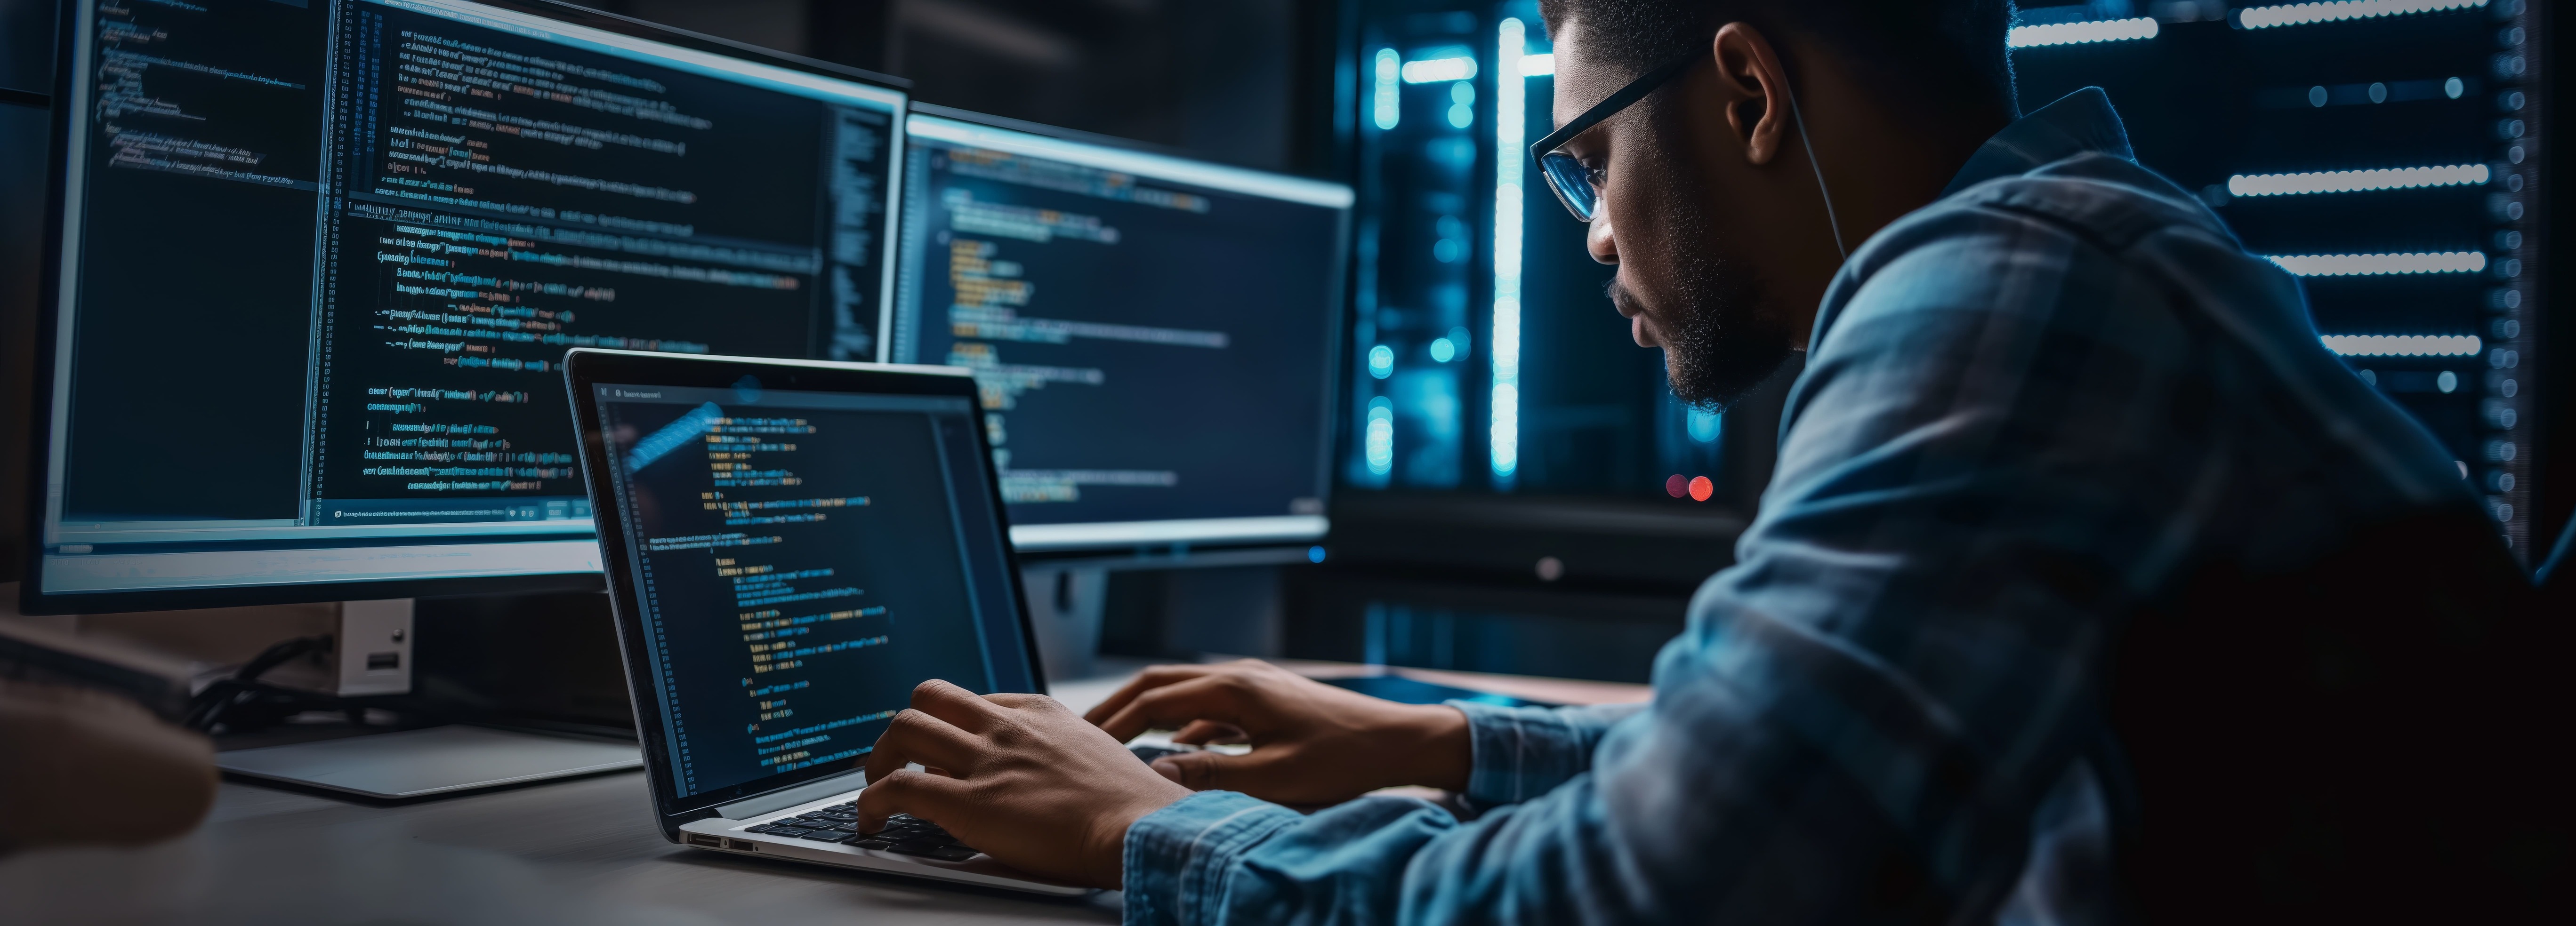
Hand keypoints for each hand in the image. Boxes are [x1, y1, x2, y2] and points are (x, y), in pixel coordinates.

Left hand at [857, 679, 1190, 888]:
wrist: (1141, 828)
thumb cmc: (1131, 807)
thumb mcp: (1095, 756)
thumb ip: (1056, 755)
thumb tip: (1035, 775)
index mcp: (1039, 712)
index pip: (974, 701)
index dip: (950, 727)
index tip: (943, 751)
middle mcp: (1007, 726)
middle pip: (928, 696)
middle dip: (903, 728)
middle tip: (896, 760)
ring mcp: (986, 760)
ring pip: (904, 729)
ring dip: (878, 758)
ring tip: (875, 787)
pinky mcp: (969, 802)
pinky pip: (897, 787)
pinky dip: (871, 803)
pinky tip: (872, 821)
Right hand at [1085, 660, 1471, 805]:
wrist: (1400, 742)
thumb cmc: (1344, 760)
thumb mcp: (1273, 777)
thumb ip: (1210, 775)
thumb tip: (1155, 773)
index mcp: (1235, 688)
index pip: (1153, 700)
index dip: (1113, 724)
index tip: (1084, 747)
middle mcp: (1241, 676)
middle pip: (1160, 683)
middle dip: (1118, 708)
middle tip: (1084, 734)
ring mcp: (1255, 684)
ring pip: (1184, 693)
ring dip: (1149, 714)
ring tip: (1119, 742)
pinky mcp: (1269, 699)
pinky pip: (1211, 707)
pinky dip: (1183, 724)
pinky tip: (1177, 751)